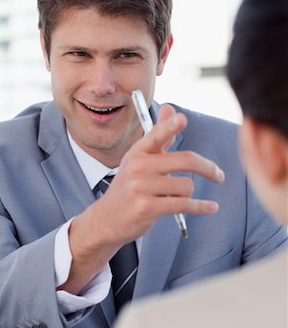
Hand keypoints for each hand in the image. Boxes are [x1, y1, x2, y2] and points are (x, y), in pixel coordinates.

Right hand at [93, 104, 223, 243]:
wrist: (108, 219)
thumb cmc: (129, 187)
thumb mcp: (140, 160)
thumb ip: (159, 136)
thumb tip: (170, 108)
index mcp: (138, 152)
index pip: (156, 135)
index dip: (170, 126)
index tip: (182, 119)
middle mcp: (138, 166)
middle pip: (185, 160)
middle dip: (208, 168)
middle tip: (218, 175)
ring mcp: (140, 187)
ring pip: (186, 186)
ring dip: (188, 194)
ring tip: (176, 198)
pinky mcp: (146, 208)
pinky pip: (183, 204)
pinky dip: (201, 207)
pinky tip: (211, 207)